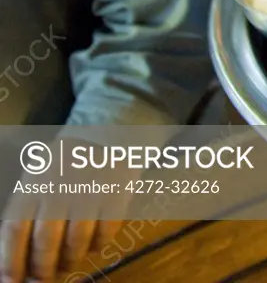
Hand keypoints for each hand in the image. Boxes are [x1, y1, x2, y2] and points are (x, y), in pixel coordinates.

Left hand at [2, 140, 133, 281]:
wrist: (107, 139)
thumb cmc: (62, 169)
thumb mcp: (36, 183)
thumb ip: (25, 218)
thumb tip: (12, 264)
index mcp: (32, 185)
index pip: (15, 230)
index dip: (11, 261)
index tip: (11, 281)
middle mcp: (59, 188)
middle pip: (46, 241)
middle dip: (43, 267)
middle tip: (43, 277)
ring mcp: (89, 191)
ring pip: (76, 242)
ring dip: (70, 260)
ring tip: (68, 263)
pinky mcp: (116, 195)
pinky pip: (105, 233)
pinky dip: (98, 246)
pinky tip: (92, 244)